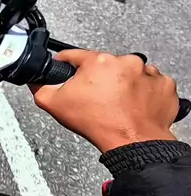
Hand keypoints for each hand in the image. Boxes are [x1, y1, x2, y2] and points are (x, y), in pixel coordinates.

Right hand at [30, 50, 177, 152]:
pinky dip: (142, 91)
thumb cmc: (99, 123)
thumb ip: (39, 87)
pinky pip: (150, 83)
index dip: (67, 66)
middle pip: (103, 65)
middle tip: (95, 97)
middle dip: (98, 78)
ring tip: (116, 102)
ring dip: (122, 83)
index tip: (69, 75)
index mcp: (98, 60)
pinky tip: (133, 104)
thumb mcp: (54, 104)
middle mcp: (125, 61)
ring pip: (128, 72)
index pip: (74, 55)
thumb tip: (35, 80)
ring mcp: (148, 73)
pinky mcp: (164, 86)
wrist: (133, 143)